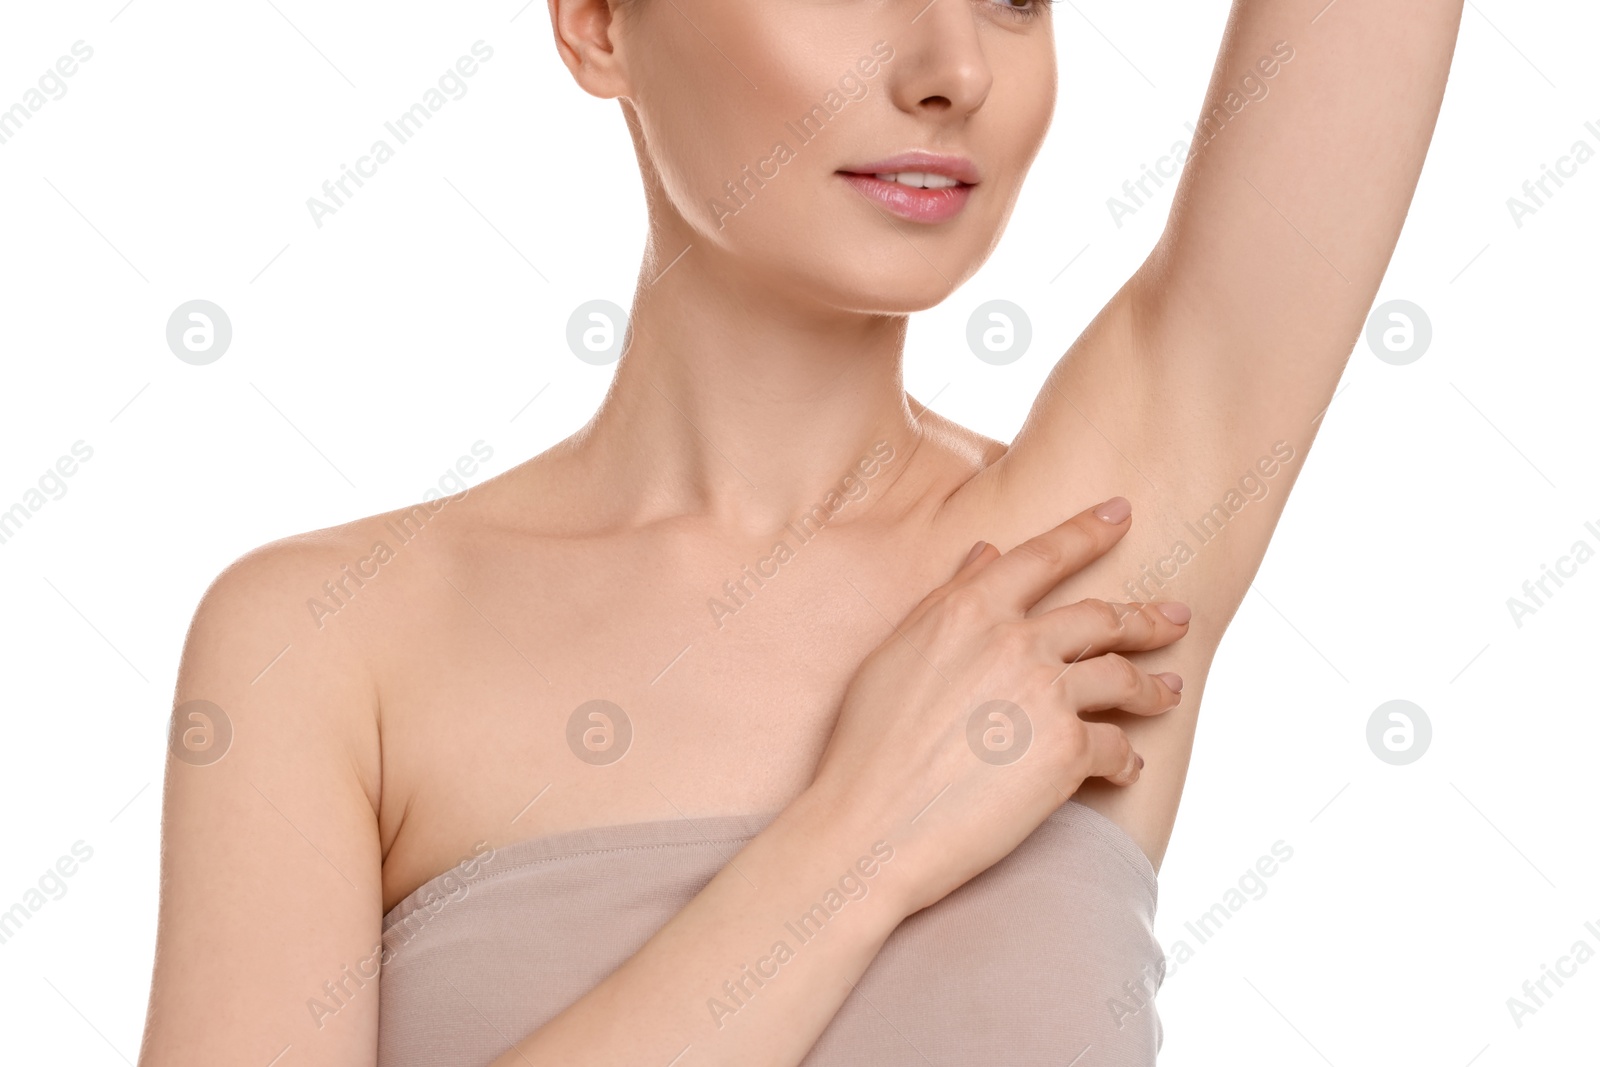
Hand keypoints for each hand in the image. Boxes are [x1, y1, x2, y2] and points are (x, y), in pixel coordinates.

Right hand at [806, 496, 1186, 916]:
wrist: (871, 822)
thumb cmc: (867, 743)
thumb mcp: (896, 652)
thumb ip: (947, 599)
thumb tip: (985, 552)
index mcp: (968, 608)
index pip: (1042, 555)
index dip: (1088, 530)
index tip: (1121, 513)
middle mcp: (1014, 640)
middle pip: (1102, 616)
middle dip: (1148, 616)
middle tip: (1176, 617)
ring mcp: (1046, 695)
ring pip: (1123, 677)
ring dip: (1154, 687)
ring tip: (1170, 692)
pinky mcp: (1067, 753)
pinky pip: (1117, 747)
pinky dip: (1128, 759)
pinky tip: (1129, 767)